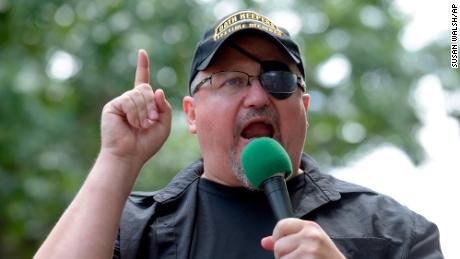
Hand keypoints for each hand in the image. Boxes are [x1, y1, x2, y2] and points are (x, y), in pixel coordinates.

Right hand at [100, 49, 171, 166]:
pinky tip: (131, 123)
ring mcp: (120, 102)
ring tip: (140, 125)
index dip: (143, 66)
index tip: (142, 53)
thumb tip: (157, 90)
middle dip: (152, 105)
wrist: (129, 155)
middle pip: (145, 88)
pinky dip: (135, 113)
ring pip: (138, 94)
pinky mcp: (113, 106)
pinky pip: (129, 100)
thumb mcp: (164, 125)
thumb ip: (165, 107)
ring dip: (144, 112)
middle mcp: (130, 100)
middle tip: (150, 121)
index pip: (142, 80)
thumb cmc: (146, 144)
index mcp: (141, 103)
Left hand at [261, 218, 344, 258]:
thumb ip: (288, 239)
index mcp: (310, 227)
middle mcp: (310, 236)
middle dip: (283, 256)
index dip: (277, 237)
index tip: (284, 246)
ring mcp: (310, 250)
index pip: (281, 225)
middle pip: (278, 246)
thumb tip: (264, 242)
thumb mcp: (310, 243)